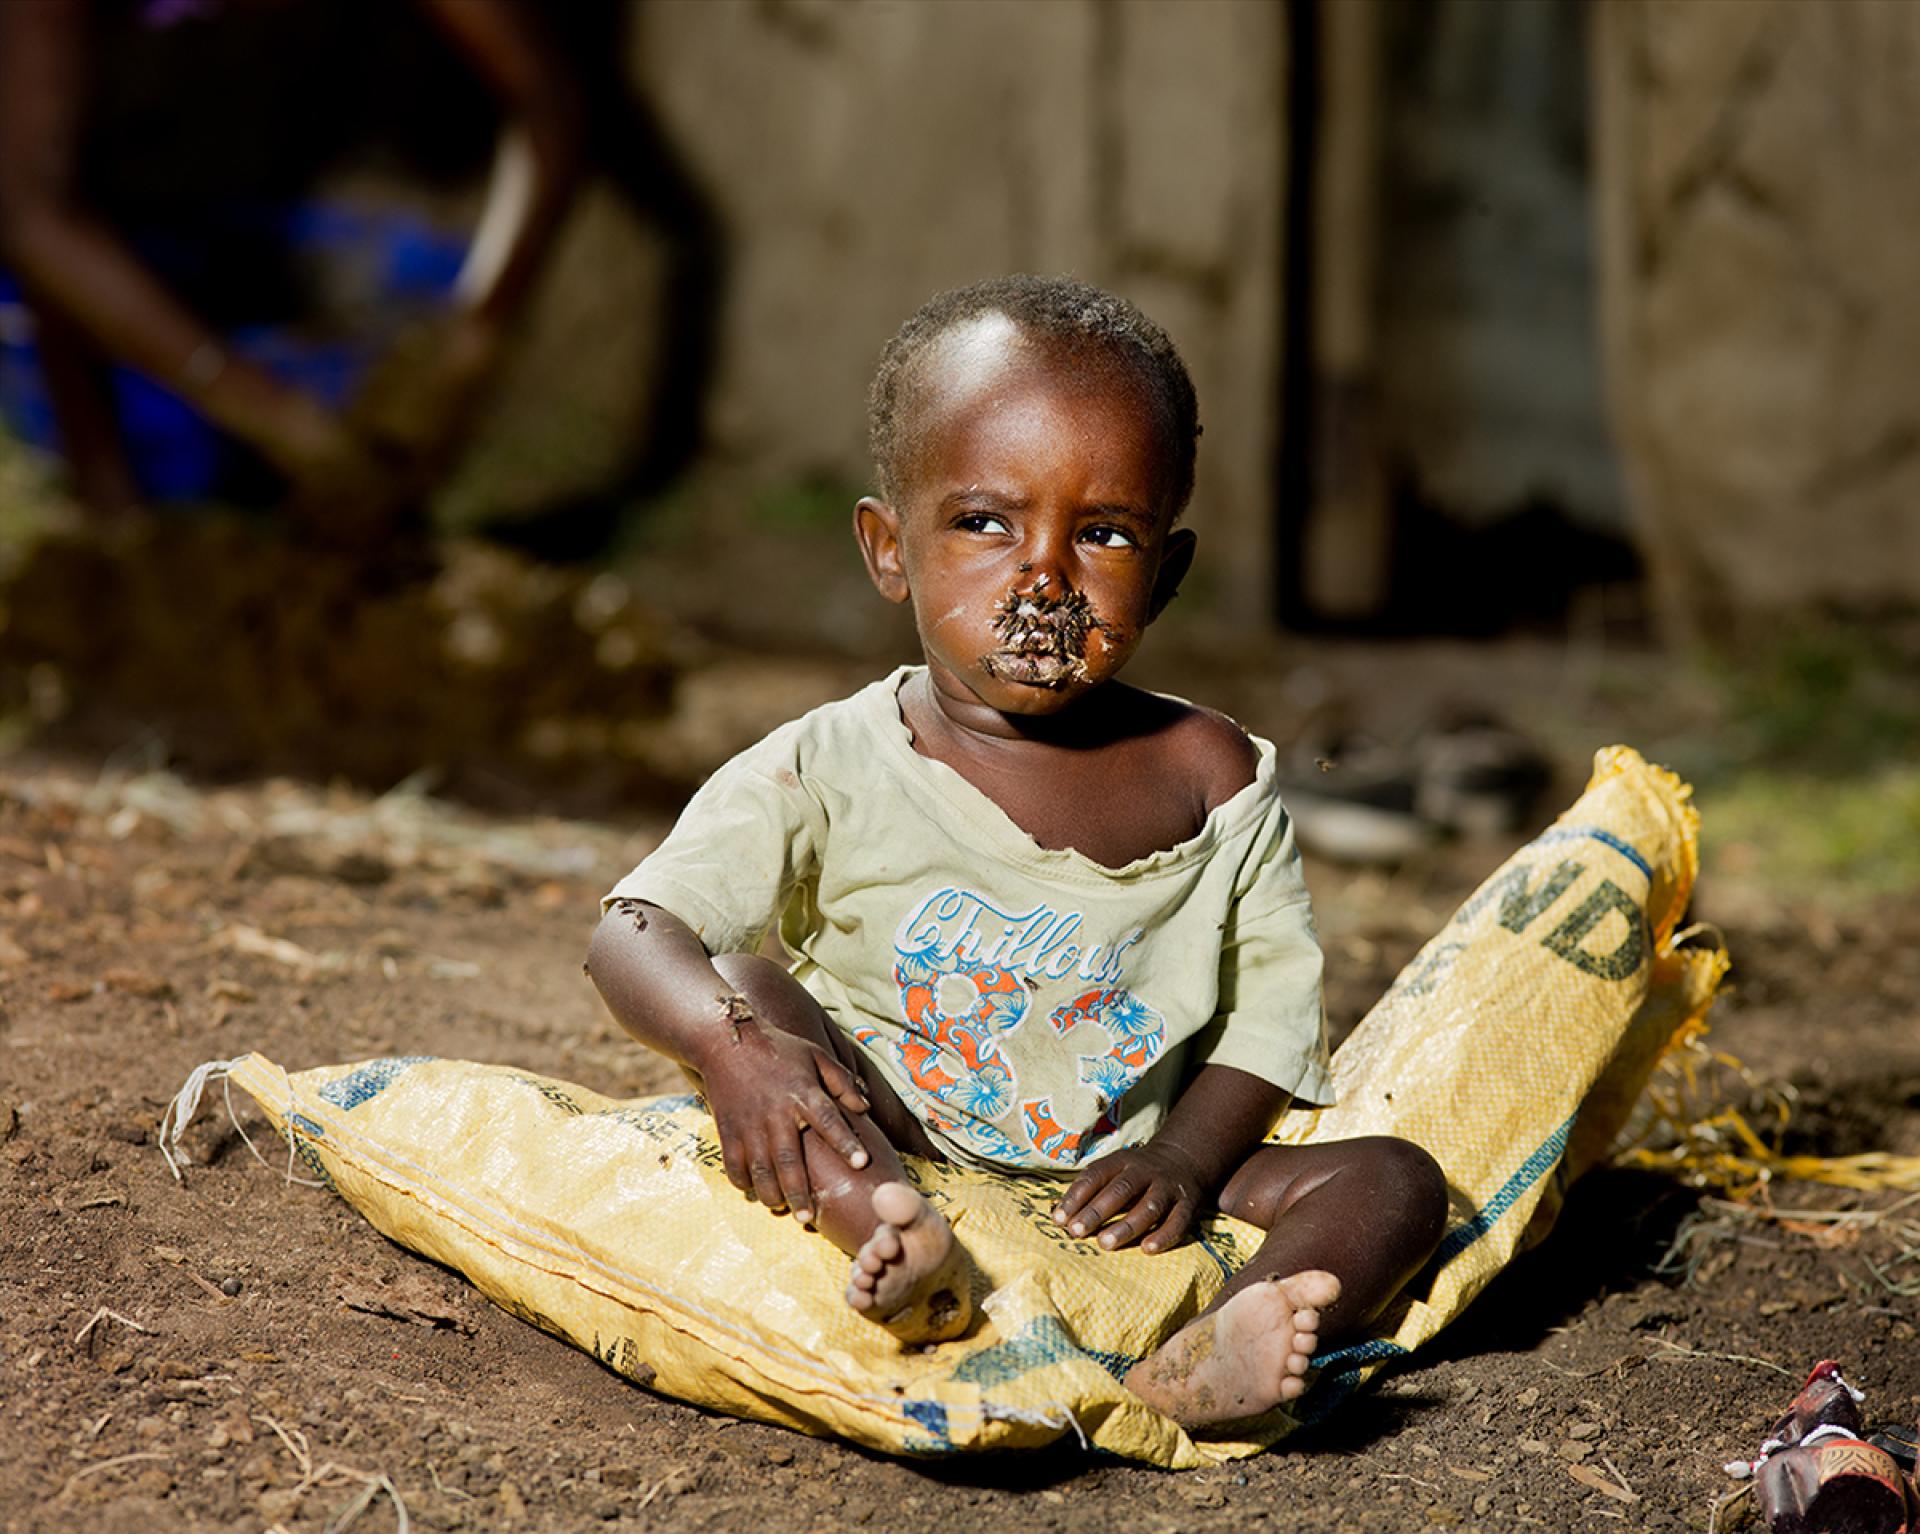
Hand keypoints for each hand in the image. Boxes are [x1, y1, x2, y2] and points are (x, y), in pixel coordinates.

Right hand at [696, 1017, 871, 1225]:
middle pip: (789, 1160)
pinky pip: (734, 1165)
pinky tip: (754, 1192)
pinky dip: (743, 1183)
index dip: (845, 1142)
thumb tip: (865, 1107)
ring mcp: (749, 1124)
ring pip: (760, 1169)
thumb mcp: (815, 1055)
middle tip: (807, 1218)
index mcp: (802, 1092)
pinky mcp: (728, 1130)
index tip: (861, 1163)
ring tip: (783, 1209)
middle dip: (798, 1191)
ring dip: (771, 1194)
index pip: (827, 1120)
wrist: (725, 1042)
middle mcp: (776, 1113)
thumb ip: (841, 1081)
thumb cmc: (778, 1048)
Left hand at [1052, 1143, 1205, 1253]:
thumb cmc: (1136, 1174)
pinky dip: (1164, 1236)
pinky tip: (1147, 1249)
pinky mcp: (1188, 1205)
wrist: (1184, 1159)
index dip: (1076, 1196)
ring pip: (1149, 1206)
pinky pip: (1178, 1221)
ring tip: (1105, 1243)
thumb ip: (1090, 1190)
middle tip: (1076, 1231)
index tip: (1059, 1219)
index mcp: (1122, 1161)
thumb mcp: (1114, 1169)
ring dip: (1126, 1225)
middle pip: (1120, 1190)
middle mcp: (1146, 1171)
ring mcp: (1168, 1187)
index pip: (1096, 1175)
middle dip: (1097, 1211)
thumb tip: (1059, 1218)